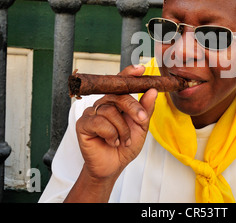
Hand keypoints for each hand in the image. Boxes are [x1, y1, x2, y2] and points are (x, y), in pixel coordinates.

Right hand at [75, 65, 157, 180]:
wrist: (113, 166)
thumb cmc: (125, 146)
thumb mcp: (141, 127)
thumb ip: (146, 109)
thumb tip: (152, 91)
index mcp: (117, 101)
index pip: (121, 83)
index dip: (130, 73)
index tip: (141, 69)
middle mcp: (103, 103)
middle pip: (118, 95)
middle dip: (133, 108)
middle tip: (141, 120)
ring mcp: (92, 112)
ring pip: (110, 111)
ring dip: (122, 129)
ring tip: (123, 140)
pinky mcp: (83, 124)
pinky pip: (99, 122)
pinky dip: (110, 134)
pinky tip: (111, 141)